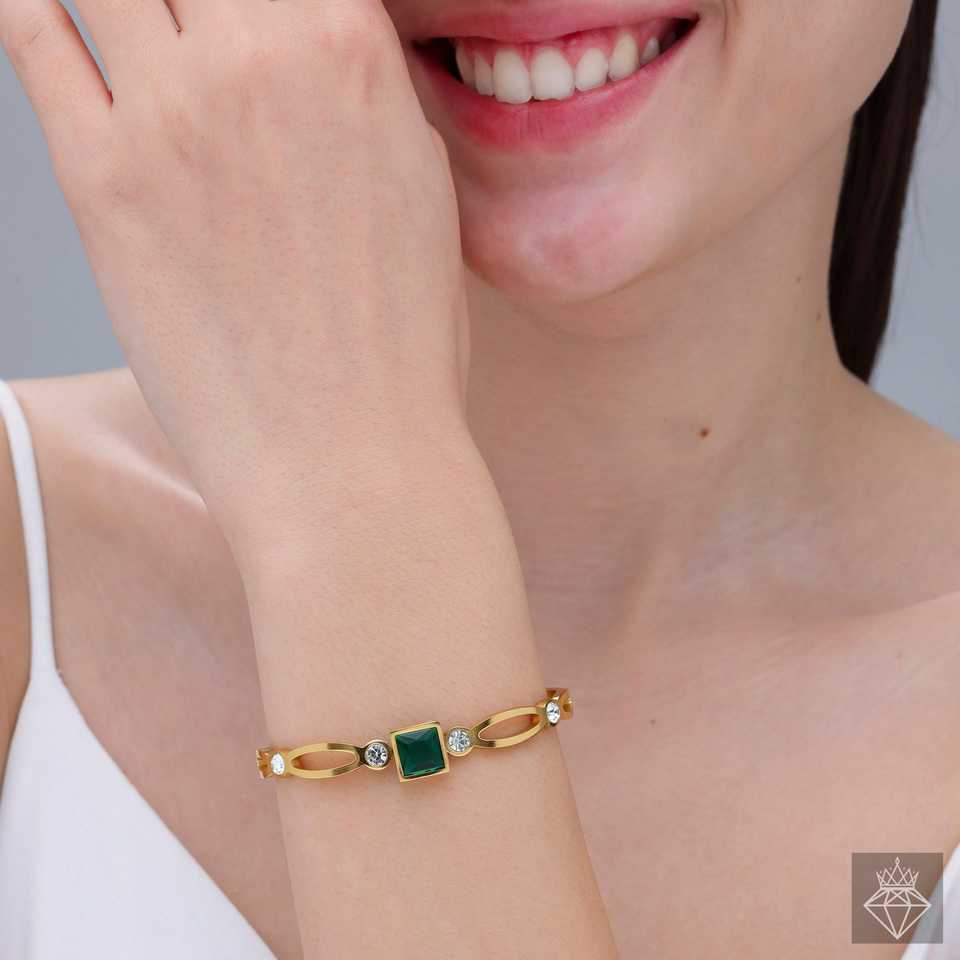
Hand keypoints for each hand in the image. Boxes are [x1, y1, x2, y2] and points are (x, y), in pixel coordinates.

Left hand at [2, 0, 470, 551]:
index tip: (244, 6)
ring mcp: (166, 113)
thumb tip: (324, 54)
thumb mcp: (422, 192)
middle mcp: (254, 56)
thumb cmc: (402, 343)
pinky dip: (33, 10)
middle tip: (184, 18)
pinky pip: (34, 39)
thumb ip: (367, 96)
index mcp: (351, 52)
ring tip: (123, 15)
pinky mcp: (97, 178)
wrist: (346, 452)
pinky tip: (40, 10)